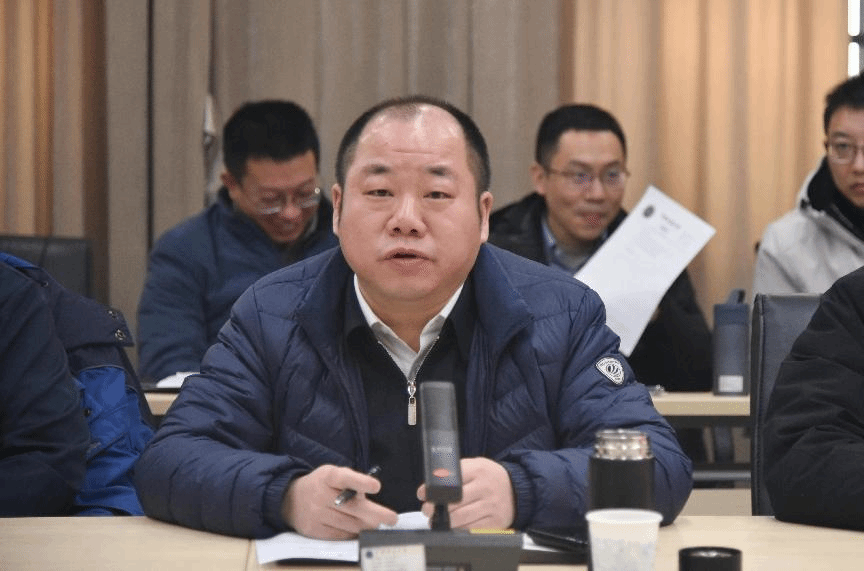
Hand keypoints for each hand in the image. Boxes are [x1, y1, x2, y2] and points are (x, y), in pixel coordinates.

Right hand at [281, 465, 397, 538]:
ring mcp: (316, 514)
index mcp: (328, 476)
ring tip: (375, 524)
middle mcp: (321, 495)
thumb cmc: (321, 485)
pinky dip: (352, 533)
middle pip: (352, 507)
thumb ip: (351, 482)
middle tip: (392, 519)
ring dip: (366, 526)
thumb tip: (369, 498)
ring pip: (349, 524)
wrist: (290, 499)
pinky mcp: (314, 530)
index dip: (361, 482)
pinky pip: (340, 535)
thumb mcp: (333, 474)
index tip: (376, 486)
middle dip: (375, 514)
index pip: (345, 477)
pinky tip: (358, 530)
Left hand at [417, 457, 514, 528]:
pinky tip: (455, 525)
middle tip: (428, 510)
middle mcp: (485, 488)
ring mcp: (491, 506)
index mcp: (478, 470)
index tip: (424, 495)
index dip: (433, 490)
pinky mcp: (495, 522)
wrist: (517, 489)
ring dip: (445, 521)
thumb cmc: (489, 478)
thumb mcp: (475, 466)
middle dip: (436, 508)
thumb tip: (428, 488)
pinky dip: (459, 529)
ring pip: (460, 518)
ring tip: (439, 520)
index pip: (450, 480)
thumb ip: (454, 473)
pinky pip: (471, 529)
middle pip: (453, 502)